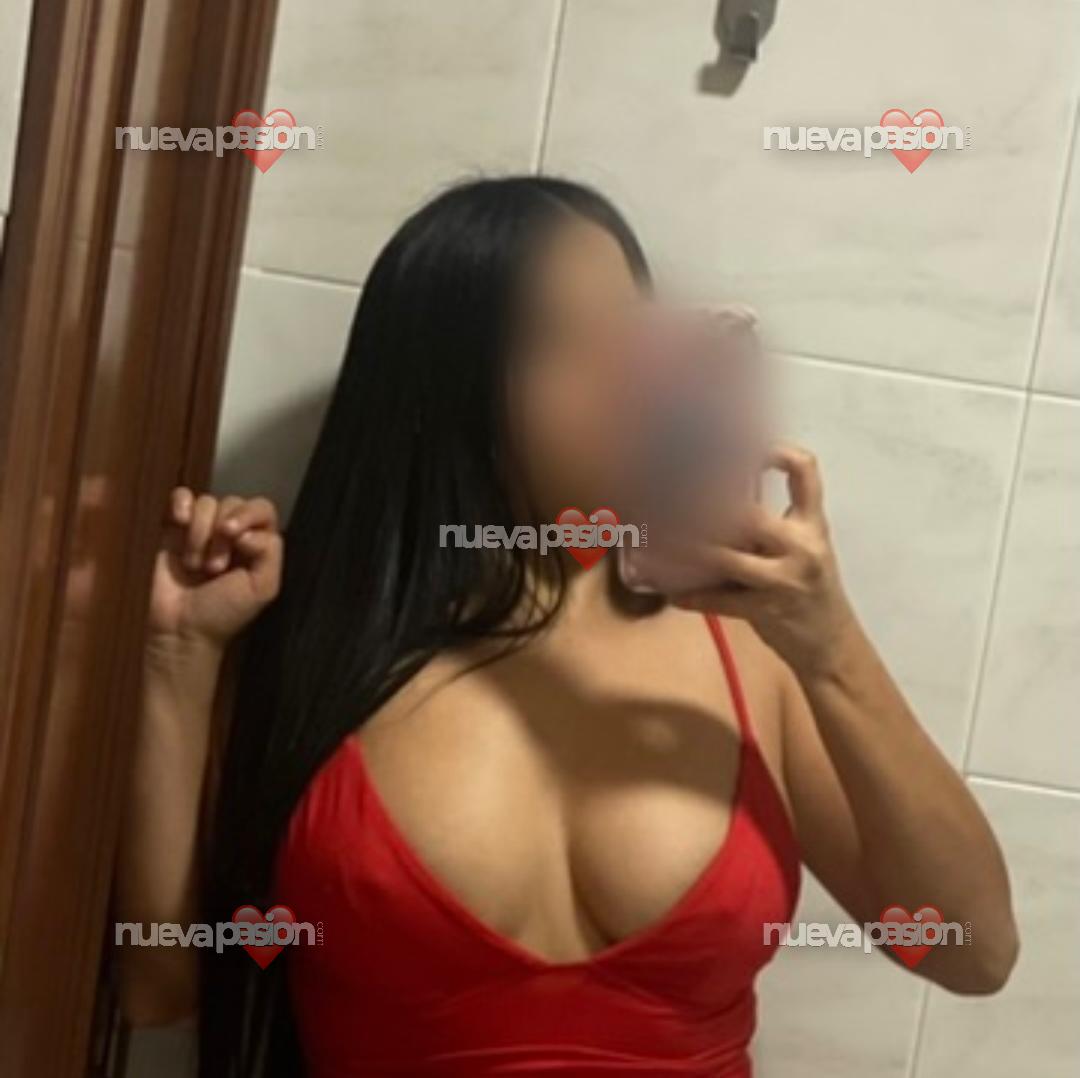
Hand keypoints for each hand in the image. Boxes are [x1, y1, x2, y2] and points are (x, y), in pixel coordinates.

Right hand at [147, 487, 282, 648]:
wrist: (180, 629)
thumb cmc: (224, 612)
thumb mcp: (262, 588)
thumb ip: (268, 553)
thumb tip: (246, 530)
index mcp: (257, 541)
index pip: (262, 508)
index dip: (248, 515)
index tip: (232, 536)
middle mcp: (232, 531)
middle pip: (232, 503)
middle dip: (221, 536)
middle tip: (213, 569)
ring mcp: (202, 528)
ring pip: (206, 503)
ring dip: (199, 534)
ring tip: (194, 566)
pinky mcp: (172, 528)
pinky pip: (180, 497)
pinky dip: (180, 504)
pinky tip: (178, 522)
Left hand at [671, 443, 858, 673]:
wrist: (831, 645)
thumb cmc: (808, 591)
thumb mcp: (803, 550)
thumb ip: (771, 525)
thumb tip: (715, 502)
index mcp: (812, 525)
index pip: (805, 471)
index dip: (776, 452)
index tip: (744, 451)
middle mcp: (801, 546)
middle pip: (747, 514)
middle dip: (702, 508)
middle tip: (669, 499)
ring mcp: (784, 580)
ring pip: (723, 557)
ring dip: (684, 550)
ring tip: (654, 543)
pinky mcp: (767, 611)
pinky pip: (719, 599)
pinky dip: (692, 596)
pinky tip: (671, 592)